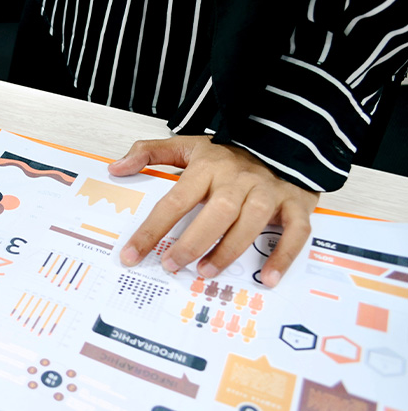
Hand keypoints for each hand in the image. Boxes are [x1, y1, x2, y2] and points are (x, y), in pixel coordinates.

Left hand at [109, 136, 318, 286]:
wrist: (282, 137)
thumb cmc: (229, 152)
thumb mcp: (187, 145)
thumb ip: (149, 153)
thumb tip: (116, 168)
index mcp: (209, 167)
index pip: (174, 201)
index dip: (151, 230)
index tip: (131, 254)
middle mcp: (239, 179)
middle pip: (216, 212)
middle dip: (193, 242)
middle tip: (172, 265)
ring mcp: (269, 191)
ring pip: (252, 222)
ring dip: (229, 250)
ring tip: (206, 272)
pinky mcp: (296, 203)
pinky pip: (295, 231)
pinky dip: (284, 255)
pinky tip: (268, 277)